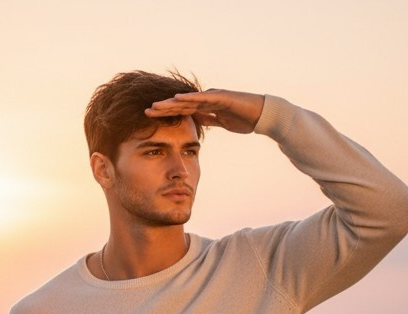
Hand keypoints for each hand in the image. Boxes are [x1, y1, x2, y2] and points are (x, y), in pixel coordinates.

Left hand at [146, 89, 264, 133]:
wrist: (261, 114)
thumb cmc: (244, 119)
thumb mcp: (222, 123)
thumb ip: (210, 120)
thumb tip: (198, 123)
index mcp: (205, 108)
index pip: (182, 111)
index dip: (167, 115)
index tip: (152, 119)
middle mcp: (206, 100)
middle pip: (181, 104)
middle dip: (163, 108)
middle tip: (146, 111)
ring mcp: (212, 97)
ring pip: (188, 100)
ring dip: (171, 103)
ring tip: (156, 106)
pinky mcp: (220, 96)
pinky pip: (202, 98)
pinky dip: (189, 98)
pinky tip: (177, 98)